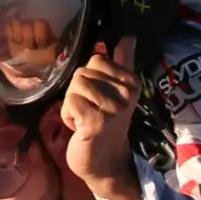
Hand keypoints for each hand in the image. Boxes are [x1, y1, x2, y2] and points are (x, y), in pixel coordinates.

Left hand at [58, 37, 141, 199]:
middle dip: (78, 93)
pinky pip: (70, 103)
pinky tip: (80, 129)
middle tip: (91, 113)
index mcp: (132, 82)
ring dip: (72, 105)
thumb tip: (129, 36)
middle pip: (83, 72)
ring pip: (75, 86)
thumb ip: (123, 63)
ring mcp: (113, 108)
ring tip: (85, 120)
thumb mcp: (116, 92)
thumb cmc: (106, 123)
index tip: (99, 99)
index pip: (96, 59)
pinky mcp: (96, 122)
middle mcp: (126, 94)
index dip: (90, 79)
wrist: (106, 163)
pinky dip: (68, 116)